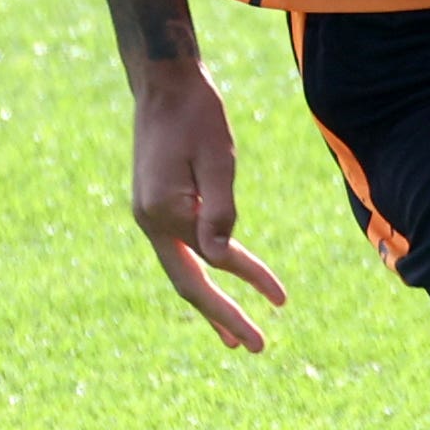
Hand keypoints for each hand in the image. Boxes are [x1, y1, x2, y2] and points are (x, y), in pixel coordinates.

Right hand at [128, 62, 287, 350]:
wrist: (164, 82)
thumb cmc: (197, 114)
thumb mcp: (218, 160)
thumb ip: (220, 210)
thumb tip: (220, 259)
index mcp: (163, 214)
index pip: (210, 266)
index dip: (245, 288)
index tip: (280, 305)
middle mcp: (149, 220)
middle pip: (188, 284)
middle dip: (221, 317)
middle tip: (254, 348)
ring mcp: (149, 214)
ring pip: (183, 269)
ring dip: (210, 300)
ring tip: (234, 334)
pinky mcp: (157, 204)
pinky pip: (183, 247)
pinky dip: (205, 267)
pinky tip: (223, 276)